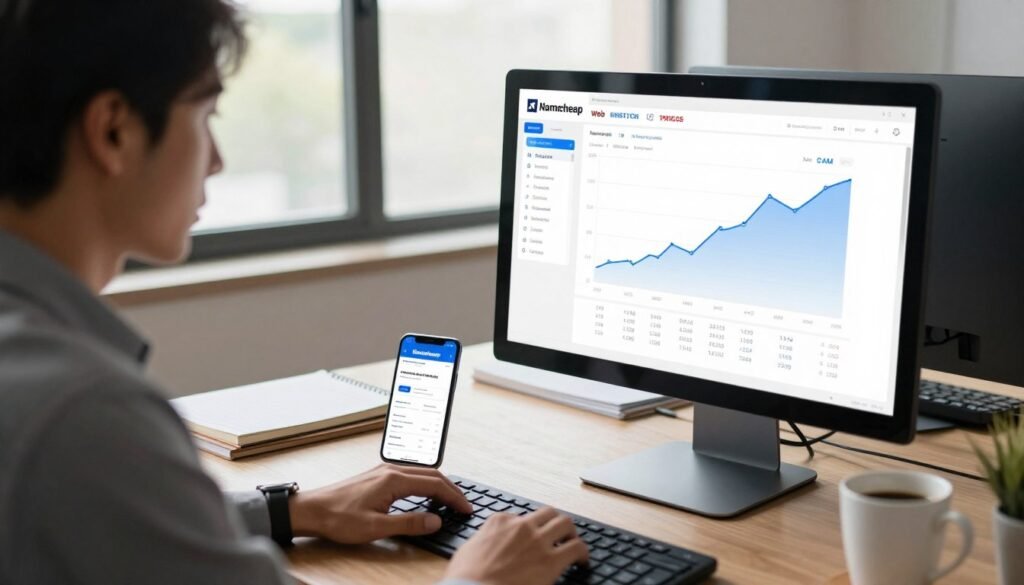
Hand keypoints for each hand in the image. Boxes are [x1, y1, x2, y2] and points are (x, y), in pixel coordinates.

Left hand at [287, 464, 472, 543]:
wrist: (312, 509)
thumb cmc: (339, 518)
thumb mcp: (376, 527)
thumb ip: (408, 523)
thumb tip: (435, 521)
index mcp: (394, 480)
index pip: (435, 485)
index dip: (454, 498)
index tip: (466, 508)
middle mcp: (391, 470)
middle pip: (432, 475)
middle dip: (451, 490)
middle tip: (464, 505)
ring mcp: (384, 470)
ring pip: (422, 473)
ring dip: (439, 485)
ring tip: (450, 500)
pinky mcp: (378, 475)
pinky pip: (411, 475)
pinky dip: (425, 483)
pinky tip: (425, 494)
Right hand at [442, 507, 588, 584]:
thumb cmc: (465, 578)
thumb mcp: (467, 551)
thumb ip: (482, 543)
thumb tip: (484, 547)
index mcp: (499, 522)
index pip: (519, 517)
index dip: (527, 529)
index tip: (529, 538)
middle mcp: (521, 526)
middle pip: (547, 514)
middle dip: (555, 523)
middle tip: (559, 534)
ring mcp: (537, 541)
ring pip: (565, 523)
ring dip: (571, 533)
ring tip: (573, 543)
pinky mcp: (551, 561)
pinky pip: (577, 548)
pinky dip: (583, 553)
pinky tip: (583, 561)